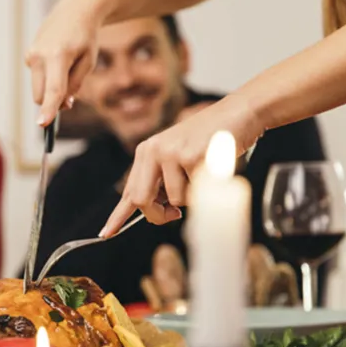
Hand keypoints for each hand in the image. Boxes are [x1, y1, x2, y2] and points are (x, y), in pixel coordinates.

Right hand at [25, 0, 107, 125]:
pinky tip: (57, 61)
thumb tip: (63, 104)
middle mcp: (40, 55)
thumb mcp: (89, 62)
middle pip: (42, 96)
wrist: (74, 11)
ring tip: (65, 69)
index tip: (42, 124)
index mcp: (59, 56)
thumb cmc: (86, 37)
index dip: (49, 109)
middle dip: (54, 102)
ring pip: (38, 90)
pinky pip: (38, 79)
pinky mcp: (28, 56)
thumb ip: (75, 85)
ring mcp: (31, 55)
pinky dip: (47, 78)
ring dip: (51, 90)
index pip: (54, 89)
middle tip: (71, 95)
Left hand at [100, 95, 262, 235]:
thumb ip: (161, 183)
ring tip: (201, 173)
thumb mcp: (177, 158)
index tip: (107, 233)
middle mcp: (153, 151)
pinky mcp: (190, 158)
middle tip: (172, 216)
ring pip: (174, 201)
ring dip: (190, 197)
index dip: (118, 216)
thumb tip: (153, 214)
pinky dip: (205, 188)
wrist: (238, 113)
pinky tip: (212, 166)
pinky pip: (194, 193)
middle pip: (141, 201)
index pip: (129, 191)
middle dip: (157, 215)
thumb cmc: (210, 140)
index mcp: (146, 152)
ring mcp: (170, 153)